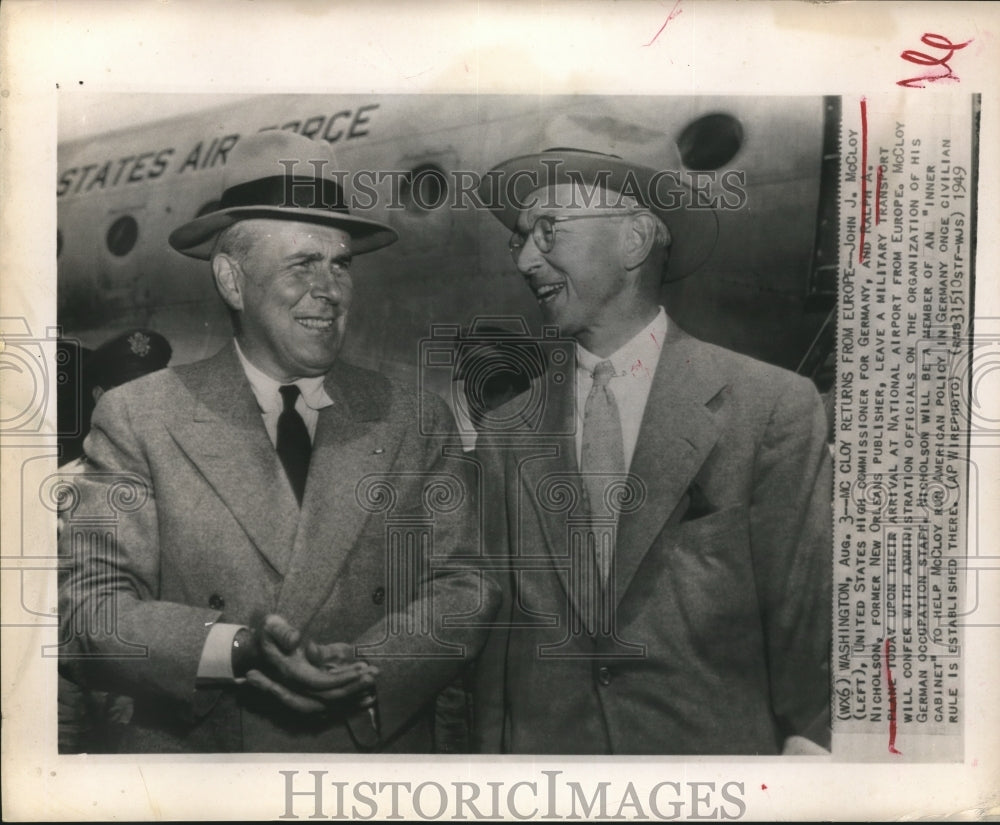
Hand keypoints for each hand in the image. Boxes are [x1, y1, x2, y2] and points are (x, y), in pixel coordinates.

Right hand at [244, 615, 377, 714]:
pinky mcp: (311, 698)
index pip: (318, 683)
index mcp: (290, 673)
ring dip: (355, 696)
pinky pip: (333, 707)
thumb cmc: (268, 635)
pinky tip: (369, 699)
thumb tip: (297, 639)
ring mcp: (303, 696)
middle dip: (353, 687)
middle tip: (374, 676)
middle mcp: (297, 689)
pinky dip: (351, 705)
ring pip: (332, 704)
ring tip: (374, 686)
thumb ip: (282, 631)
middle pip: (329, 697)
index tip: (360, 668)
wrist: (256, 652)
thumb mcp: (271, 626)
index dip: (340, 678)